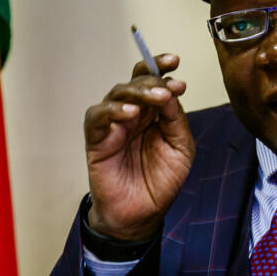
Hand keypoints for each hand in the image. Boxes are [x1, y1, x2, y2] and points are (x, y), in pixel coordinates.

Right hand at [84, 54, 194, 239]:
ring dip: (138, 92)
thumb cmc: (160, 181)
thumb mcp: (180, 148)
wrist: (142, 213)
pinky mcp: (96, 138)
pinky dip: (114, 111)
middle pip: (136, 82)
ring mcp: (113, 124)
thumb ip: (176, 120)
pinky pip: (98, 116)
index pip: (154, 81)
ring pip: (118, 93)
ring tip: (156, 98)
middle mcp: (132, 113)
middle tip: (170, 86)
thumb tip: (172, 91)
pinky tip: (130, 114)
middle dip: (153, 79)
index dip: (161, 67)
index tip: (175, 61)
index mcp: (153, 112)